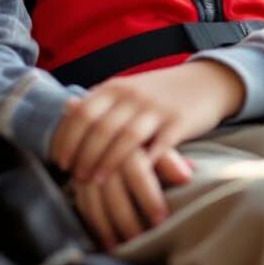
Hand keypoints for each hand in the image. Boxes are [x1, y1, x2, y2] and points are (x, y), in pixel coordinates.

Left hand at [51, 60, 244, 182]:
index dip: (66, 137)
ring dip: (106, 163)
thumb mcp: (127, 89)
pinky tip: (133, 180)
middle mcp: (132, 95)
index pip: (81, 112)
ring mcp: (156, 108)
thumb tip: (67, 110)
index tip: (58, 160)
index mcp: (115, 87)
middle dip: (83, 154)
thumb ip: (101, 100)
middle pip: (99, 127)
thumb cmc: (159, 93)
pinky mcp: (179, 122)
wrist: (205, 82)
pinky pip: (157, 146)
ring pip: (124, 138)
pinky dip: (143, 164)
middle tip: (74, 176)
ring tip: (95, 182)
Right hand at [71, 148, 192, 249]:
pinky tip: (106, 243)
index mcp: (127, 141)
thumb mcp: (154, 142)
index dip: (149, 197)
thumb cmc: (140, 139)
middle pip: (113, 189)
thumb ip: (168, 159)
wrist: (107, 129)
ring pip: (94, 199)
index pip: (137, 171)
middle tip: (142, 240)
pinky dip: (93, 225)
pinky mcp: (78, 179)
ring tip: (123, 248)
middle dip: (127, 217)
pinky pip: (82, 204)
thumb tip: (187, 175)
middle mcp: (104, 153)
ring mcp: (87, 166)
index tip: (162, 220)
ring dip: (107, 226)